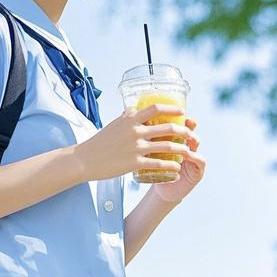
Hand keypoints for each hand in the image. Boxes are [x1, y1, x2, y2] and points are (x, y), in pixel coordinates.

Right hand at [76, 102, 191, 182]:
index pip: (156, 108)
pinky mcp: (135, 163)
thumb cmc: (100, 142)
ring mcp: (136, 147)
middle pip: (168, 127)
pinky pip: (159, 164)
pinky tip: (177, 168)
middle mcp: (135, 130)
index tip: (182, 112)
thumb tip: (138, 109)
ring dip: (182, 149)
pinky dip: (171, 166)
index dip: (172, 109)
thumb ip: (128, 117)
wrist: (85, 159)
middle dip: (184, 131)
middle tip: (191, 134)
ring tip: (189, 151)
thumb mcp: (115, 123)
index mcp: (130, 118)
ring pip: (167, 146)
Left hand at [150, 116, 204, 203]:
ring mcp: (194, 158)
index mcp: (176, 140)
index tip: (170, 112)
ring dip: (192, 139)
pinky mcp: (198, 171)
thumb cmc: (155, 171)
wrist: (162, 191)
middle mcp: (187, 146)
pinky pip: (200, 160)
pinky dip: (195, 156)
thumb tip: (128, 113)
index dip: (177, 117)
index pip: (178, 124)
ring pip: (196, 144)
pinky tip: (189, 154)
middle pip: (189, 131)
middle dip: (186, 125)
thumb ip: (143, 135)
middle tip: (184, 121)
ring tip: (187, 136)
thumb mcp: (148, 152)